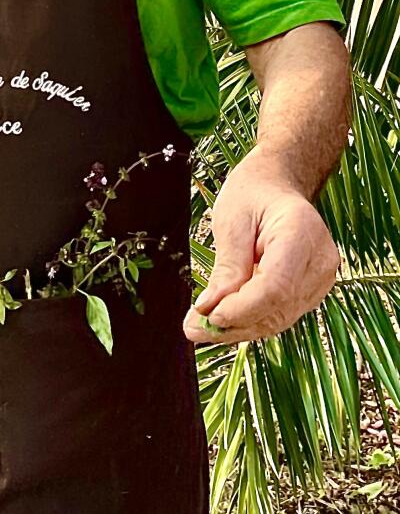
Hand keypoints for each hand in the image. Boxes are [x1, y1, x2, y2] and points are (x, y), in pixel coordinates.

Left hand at [183, 154, 340, 344]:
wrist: (277, 184)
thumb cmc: (253, 193)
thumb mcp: (232, 220)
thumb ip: (228, 267)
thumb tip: (210, 310)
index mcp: (302, 232)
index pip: (276, 286)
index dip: (242, 308)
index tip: (208, 315)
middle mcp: (320, 261)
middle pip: (277, 308)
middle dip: (234, 323)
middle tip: (193, 328)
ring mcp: (320, 279)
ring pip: (278, 319)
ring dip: (238, 328)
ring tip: (199, 327)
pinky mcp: (311, 291)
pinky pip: (279, 314)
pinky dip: (249, 320)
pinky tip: (221, 321)